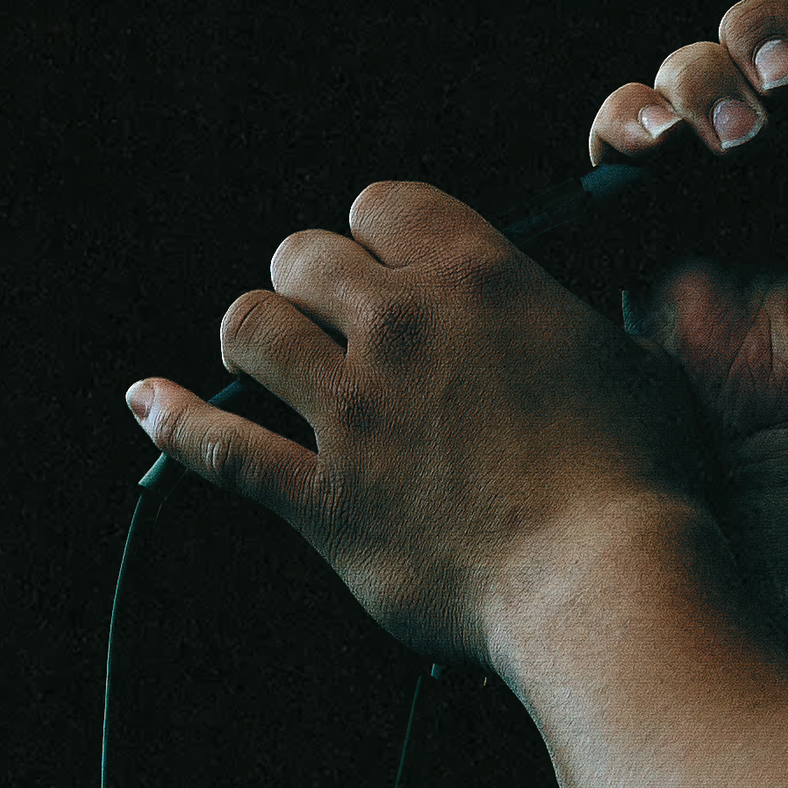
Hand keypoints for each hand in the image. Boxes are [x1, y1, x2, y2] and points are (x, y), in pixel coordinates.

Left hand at [126, 183, 711, 659]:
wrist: (602, 583)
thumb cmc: (638, 481)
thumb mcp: (632, 363)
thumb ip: (575, 328)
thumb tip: (566, 329)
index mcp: (478, 278)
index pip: (384, 204)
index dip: (381, 231)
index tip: (390, 261)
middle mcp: (400, 329)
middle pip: (304, 257)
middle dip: (312, 280)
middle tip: (329, 315)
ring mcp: (350, 413)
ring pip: (250, 330)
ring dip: (255, 335)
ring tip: (267, 354)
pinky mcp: (319, 498)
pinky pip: (218, 447)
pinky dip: (174, 420)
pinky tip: (149, 403)